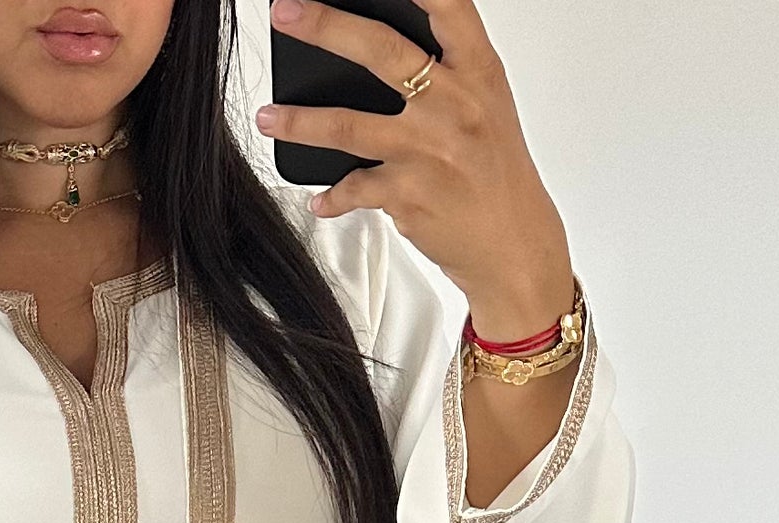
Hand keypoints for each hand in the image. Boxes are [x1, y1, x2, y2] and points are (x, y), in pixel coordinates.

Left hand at [258, 0, 572, 341]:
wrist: (513, 244)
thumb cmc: (494, 169)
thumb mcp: (487, 103)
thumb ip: (447, 67)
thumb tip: (378, 39)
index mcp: (478, 70)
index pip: (447, 7)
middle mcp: (454, 104)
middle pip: (381, 51)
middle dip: (327, 27)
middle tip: (286, 12)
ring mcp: (428, 151)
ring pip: (348, 125)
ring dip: (299, 121)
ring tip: (266, 116)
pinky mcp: (408, 195)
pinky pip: (353, 188)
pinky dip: (332, 196)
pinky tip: (319, 198)